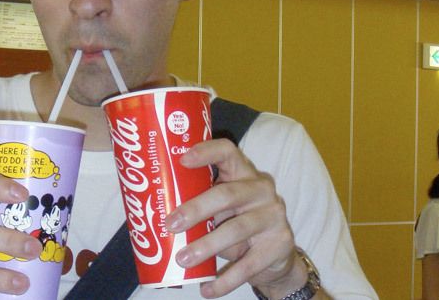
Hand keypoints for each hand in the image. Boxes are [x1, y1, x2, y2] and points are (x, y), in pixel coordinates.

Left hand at [166, 139, 300, 297]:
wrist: (277, 257)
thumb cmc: (238, 223)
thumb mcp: (223, 209)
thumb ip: (202, 206)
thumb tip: (158, 217)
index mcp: (243, 173)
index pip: (228, 151)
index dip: (206, 152)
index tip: (181, 159)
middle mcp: (261, 189)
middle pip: (228, 194)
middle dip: (196, 209)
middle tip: (171, 224)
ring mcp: (274, 216)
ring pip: (238, 229)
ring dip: (207, 246)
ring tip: (183, 259)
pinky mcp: (280, 244)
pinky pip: (249, 264)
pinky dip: (225, 280)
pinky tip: (207, 289)